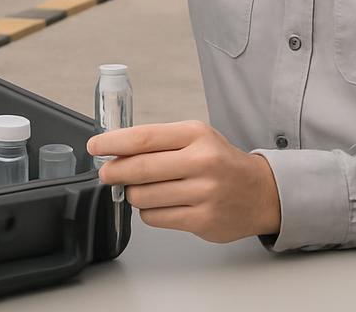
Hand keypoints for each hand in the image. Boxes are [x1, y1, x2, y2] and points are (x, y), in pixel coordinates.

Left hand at [86, 120, 280, 243]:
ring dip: (132, 193)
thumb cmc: (221, 161)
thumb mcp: (196, 138)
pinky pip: (156, 217)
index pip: (145, 137)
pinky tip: (157, 203)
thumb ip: (161, 142)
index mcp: (196, 135)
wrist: (260, 192)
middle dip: (114, 171)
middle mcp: (201, 162)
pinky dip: (148, 211)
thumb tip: (118, 150)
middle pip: (141, 168)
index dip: (114, 142)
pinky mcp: (203, 220)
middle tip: (105, 173)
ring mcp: (203, 193)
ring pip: (144, 196)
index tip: (95, 146)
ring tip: (139, 188)